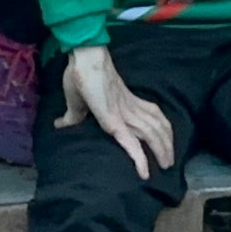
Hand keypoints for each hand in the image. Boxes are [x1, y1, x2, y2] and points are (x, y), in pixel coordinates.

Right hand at [58, 46, 176, 178]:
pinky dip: (139, 158)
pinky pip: (131, 142)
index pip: (151, 116)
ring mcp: (124, 114)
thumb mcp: (76, 101)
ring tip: (166, 166)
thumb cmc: (80, 75)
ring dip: (161, 150)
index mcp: (126, 102)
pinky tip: (144, 172)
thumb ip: (73, 116)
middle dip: (166, 144)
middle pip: (157, 127)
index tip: (165, 143)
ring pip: (152, 134)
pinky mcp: (114, 120)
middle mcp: (130, 109)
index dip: (161, 129)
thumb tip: (60, 124)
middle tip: (170, 162)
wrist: (83, 59)